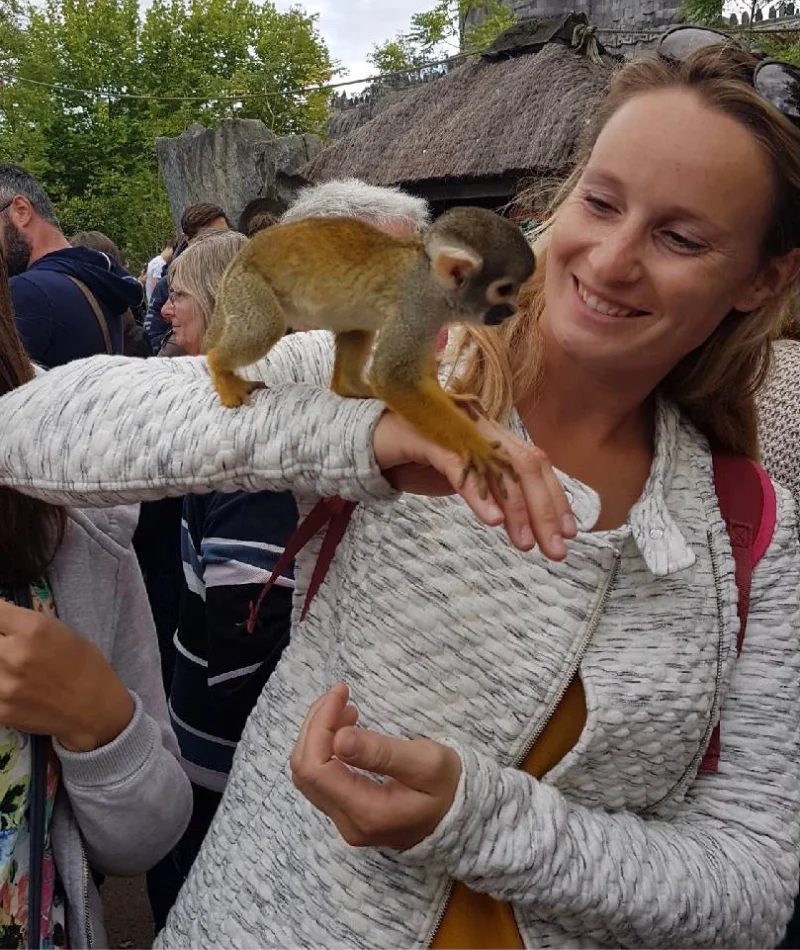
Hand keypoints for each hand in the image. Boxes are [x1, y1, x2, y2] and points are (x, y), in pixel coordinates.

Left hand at [0, 600, 133, 751]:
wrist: (94, 708)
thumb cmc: (83, 664)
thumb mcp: (59, 630)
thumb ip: (23, 623)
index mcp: (33, 629)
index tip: (2, 622)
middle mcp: (15, 654)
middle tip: (8, 646)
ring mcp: (4, 685)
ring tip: (10, 665)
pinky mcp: (0, 710)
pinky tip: (11, 685)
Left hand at [291, 684, 460, 850]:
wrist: (461, 820)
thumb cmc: (448, 786)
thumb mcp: (426, 763)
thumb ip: (382, 752)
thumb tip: (339, 739)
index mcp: (367, 812)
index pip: (316, 767)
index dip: (319, 724)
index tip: (341, 693)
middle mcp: (348, 823)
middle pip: (304, 770)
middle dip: (315, 724)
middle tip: (340, 695)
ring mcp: (344, 821)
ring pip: (307, 774)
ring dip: (317, 734)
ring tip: (344, 709)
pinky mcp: (346, 813)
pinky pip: (319, 778)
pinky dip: (323, 748)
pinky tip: (343, 730)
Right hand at [373, 411, 576, 557]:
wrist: (367, 436)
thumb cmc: (415, 456)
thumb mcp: (461, 473)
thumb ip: (488, 484)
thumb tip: (517, 516)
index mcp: (492, 434)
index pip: (535, 463)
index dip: (556, 497)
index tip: (570, 532)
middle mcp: (481, 427)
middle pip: (527, 466)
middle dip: (546, 510)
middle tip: (555, 550)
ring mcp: (457, 429)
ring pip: (501, 469)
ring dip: (517, 510)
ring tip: (525, 545)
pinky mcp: (428, 438)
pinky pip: (460, 468)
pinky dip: (479, 496)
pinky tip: (492, 522)